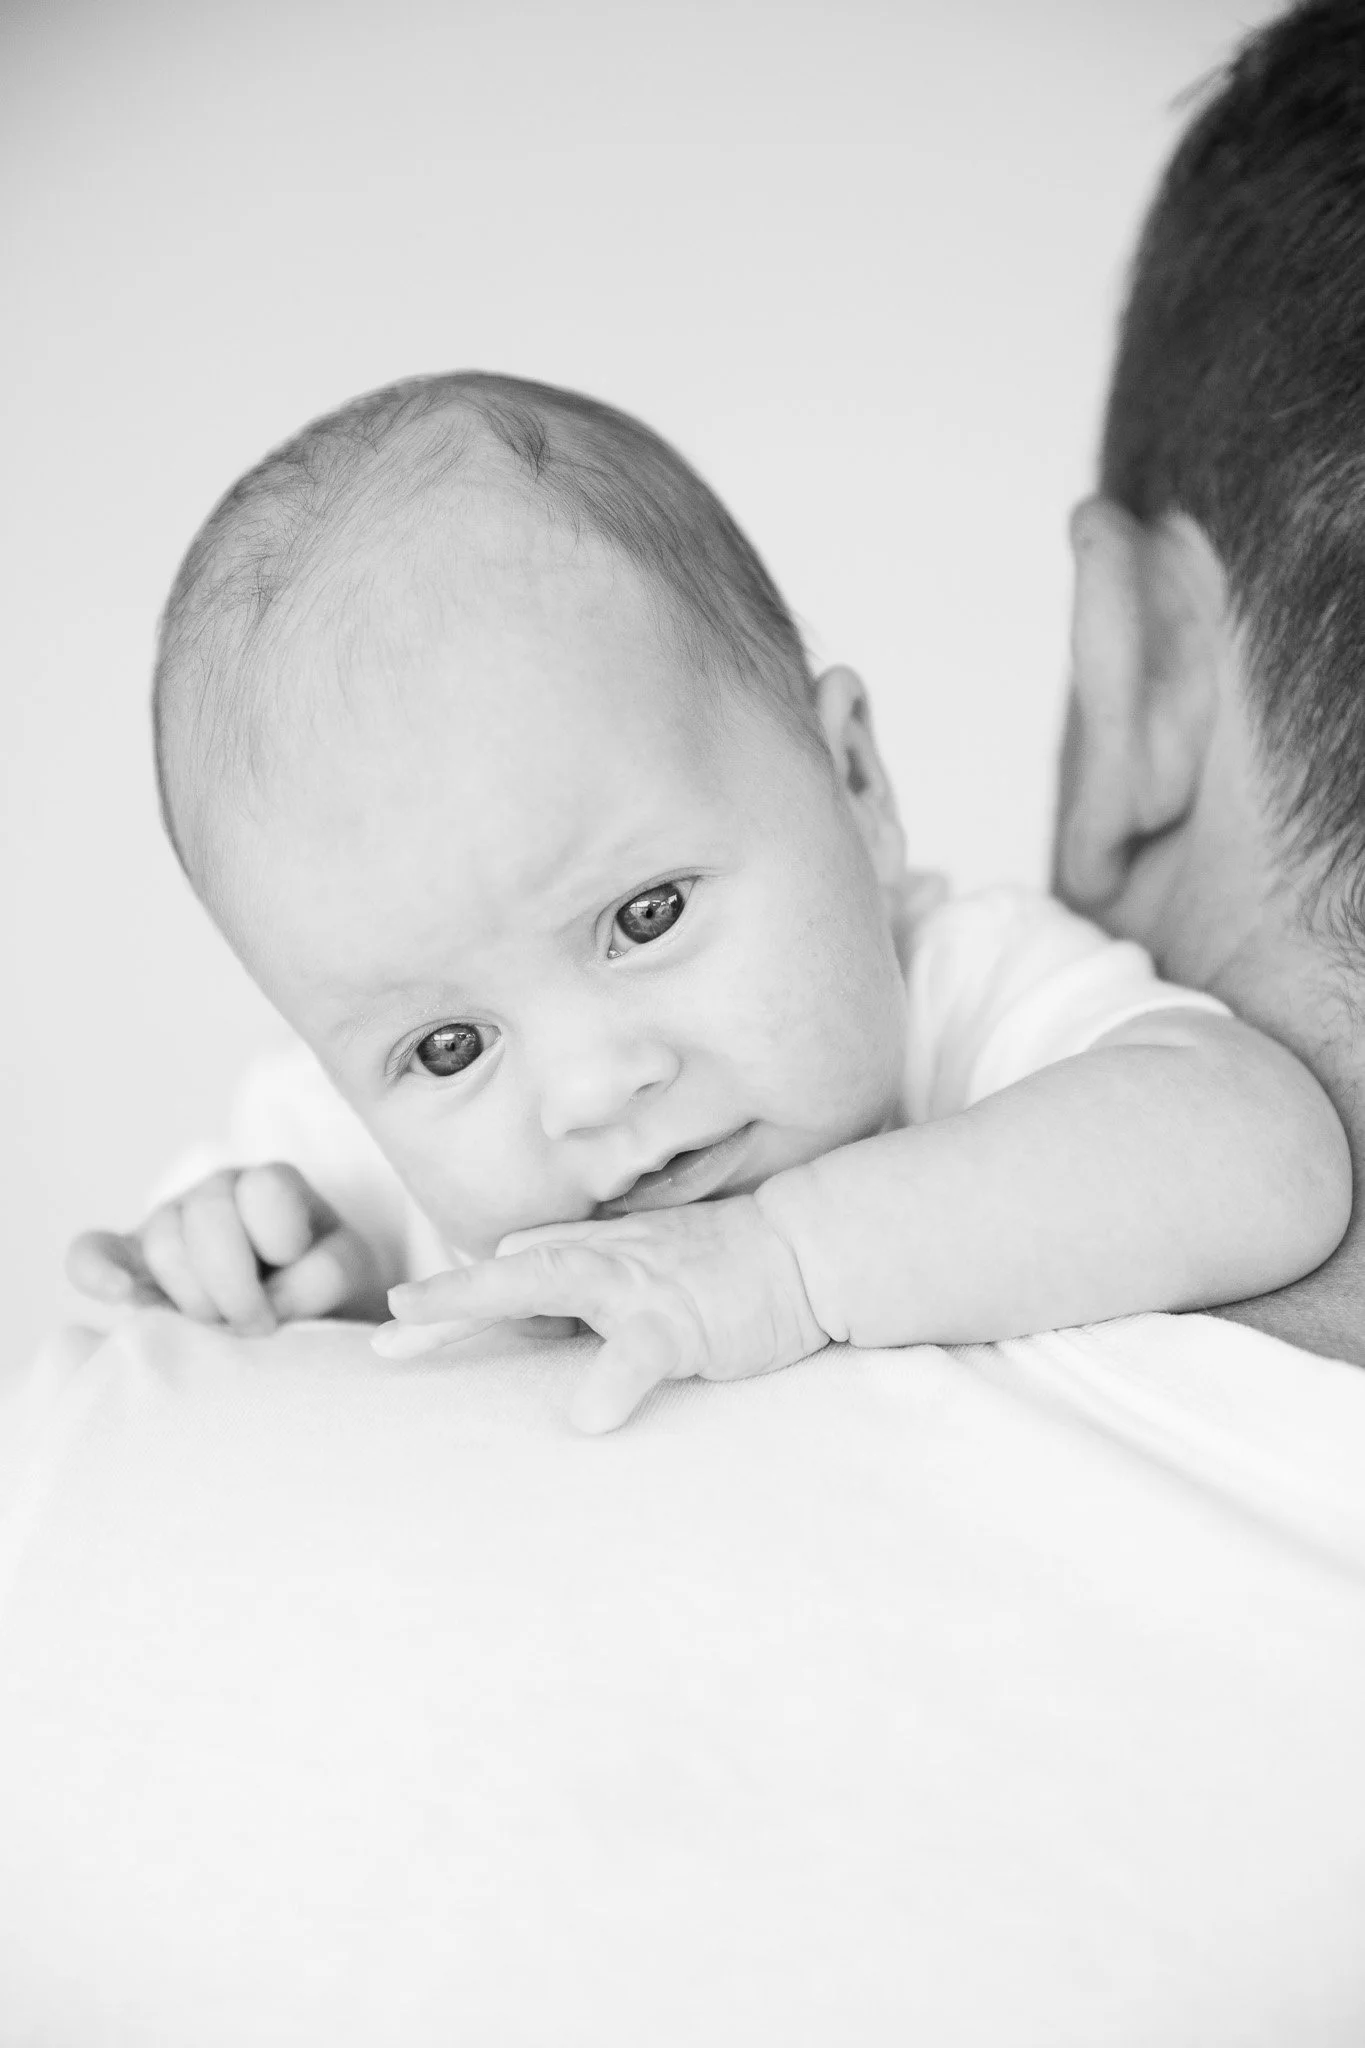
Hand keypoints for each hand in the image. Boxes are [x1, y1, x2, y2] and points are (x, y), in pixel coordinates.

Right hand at [67, 1163, 385, 1334]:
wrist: (296, 1311)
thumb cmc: (320, 1284)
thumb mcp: (349, 1272)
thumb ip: (324, 1276)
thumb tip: (271, 1303)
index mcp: (272, 1184)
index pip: (265, 1191)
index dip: (281, 1243)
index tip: (297, 1280)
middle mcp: (215, 1191)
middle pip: (208, 1220)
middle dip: (235, 1286)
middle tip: (258, 1325)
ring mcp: (167, 1222)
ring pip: (164, 1245)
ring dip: (195, 1299)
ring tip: (221, 1326)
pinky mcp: (128, 1262)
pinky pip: (91, 1254)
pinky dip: (97, 1271)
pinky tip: (119, 1293)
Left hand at [372, 1193, 829, 1432]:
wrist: (804, 1249)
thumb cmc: (722, 1267)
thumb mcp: (641, 1268)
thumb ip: (582, 1279)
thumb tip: (518, 1280)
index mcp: (592, 1257)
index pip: (508, 1278)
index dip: (447, 1305)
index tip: (391, 1331)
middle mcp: (602, 1261)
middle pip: (507, 1275)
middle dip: (443, 1300)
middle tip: (386, 1332)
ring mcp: (638, 1286)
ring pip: (550, 1284)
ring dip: (479, 1296)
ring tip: (417, 1321)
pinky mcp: (682, 1321)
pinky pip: (638, 1353)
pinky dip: (612, 1380)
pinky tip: (588, 1417)